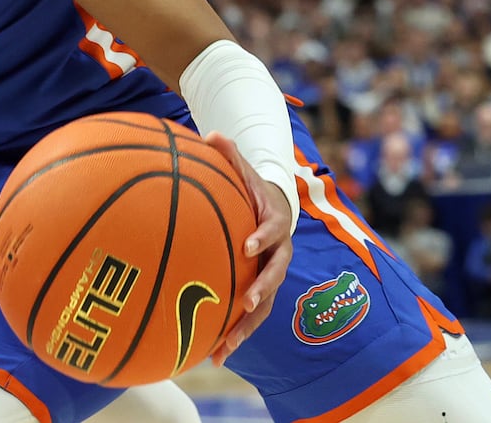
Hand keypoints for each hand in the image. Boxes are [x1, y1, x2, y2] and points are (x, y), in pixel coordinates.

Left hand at [203, 131, 293, 366]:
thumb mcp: (244, 169)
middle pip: (275, 275)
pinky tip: (212, 356)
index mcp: (275, 223)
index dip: (263, 238)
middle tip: (248, 302)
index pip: (274, 231)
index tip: (248, 246)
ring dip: (247, 326)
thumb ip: (229, 154)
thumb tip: (211, 133)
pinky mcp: (261, 291)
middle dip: (262, 290)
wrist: (275, 207)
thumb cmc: (253, 187)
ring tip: (225, 347)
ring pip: (265, 305)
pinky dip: (235, 334)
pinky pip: (250, 316)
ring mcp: (272, 275)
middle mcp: (279, 254)